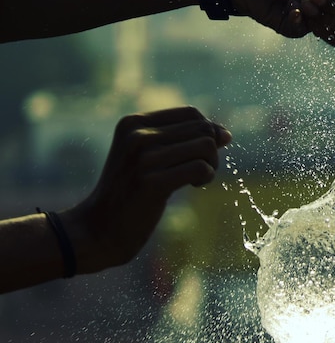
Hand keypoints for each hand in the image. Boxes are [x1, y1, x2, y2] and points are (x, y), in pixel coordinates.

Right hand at [64, 106, 230, 272]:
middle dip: (213, 151)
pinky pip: (200, 168)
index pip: (191, 113)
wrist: (100, 228)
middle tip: (203, 171)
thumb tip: (226, 134)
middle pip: (202, 128)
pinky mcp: (152, 182)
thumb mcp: (148, 158)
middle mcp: (137, 134)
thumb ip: (181, 142)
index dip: (209, 132)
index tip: (205, 155)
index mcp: (133, 122)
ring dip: (211, 164)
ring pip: (206, 146)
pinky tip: (195, 187)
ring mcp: (144, 157)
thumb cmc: (130, 194)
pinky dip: (206, 177)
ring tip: (198, 179)